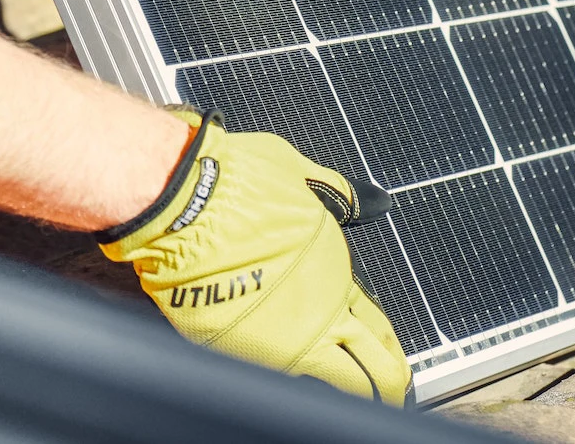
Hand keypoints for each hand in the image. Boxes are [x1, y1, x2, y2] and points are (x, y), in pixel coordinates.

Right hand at [99, 111, 411, 404]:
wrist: (186, 204)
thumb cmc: (236, 181)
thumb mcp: (300, 174)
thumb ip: (339, 195)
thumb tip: (373, 200)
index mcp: (335, 269)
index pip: (376, 324)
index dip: (386, 343)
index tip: (388, 353)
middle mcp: (320, 308)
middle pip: (374, 366)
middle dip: (385, 381)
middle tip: (389, 391)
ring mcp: (287, 338)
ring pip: (343, 386)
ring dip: (355, 392)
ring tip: (360, 401)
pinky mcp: (248, 354)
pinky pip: (288, 383)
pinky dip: (304, 389)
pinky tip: (307, 390)